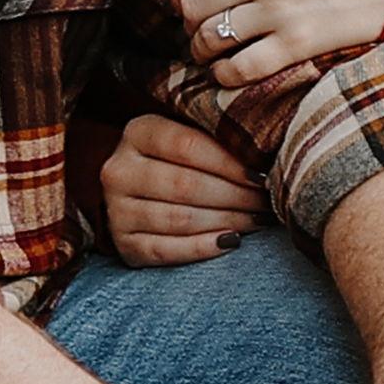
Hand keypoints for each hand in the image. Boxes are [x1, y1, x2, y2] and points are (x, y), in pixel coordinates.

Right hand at [98, 106, 269, 265]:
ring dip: (226, 221)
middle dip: (235, 196)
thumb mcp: (189, 132)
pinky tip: (230, 241)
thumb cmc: (179, 157)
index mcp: (137, 132)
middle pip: (185, 185)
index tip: (261, 175)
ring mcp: (117, 210)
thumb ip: (217, 134)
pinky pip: (166, 250)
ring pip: (179, 219)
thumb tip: (263, 154)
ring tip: (257, 219)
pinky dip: (202, 248)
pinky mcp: (124, 244)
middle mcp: (119, 170)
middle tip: (266, 201)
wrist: (139, 190)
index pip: (187, 146)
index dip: (229, 163)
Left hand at [168, 0, 383, 91]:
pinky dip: (227, 75)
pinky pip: (242, 67)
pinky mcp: (300, 43)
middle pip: (193, 4)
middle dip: (189, 21)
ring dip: (204, 51)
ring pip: (210, 38)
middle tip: (198, 29)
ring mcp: (278, 8)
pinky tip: (231, 73)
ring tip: (210, 55)